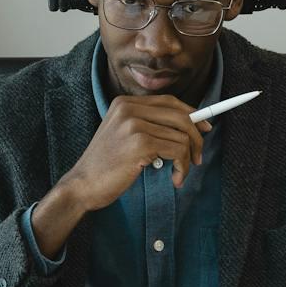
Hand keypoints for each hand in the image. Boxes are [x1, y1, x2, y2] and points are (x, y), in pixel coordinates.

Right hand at [29, 97, 212, 257]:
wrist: (82, 185)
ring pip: (182, 135)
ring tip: (180, 174)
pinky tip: (175, 179)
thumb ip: (147, 126)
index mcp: (124, 103)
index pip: (169, 101)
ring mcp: (134, 124)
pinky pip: (178, 150)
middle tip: (198, 157)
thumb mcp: (123, 137)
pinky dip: (182, 167)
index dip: (191, 114)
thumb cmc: (106, 167)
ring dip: (187, 159)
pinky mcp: (140, 143)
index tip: (204, 129)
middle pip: (180, 115)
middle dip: (196, 137)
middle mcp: (129, 108)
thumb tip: (189, 126)